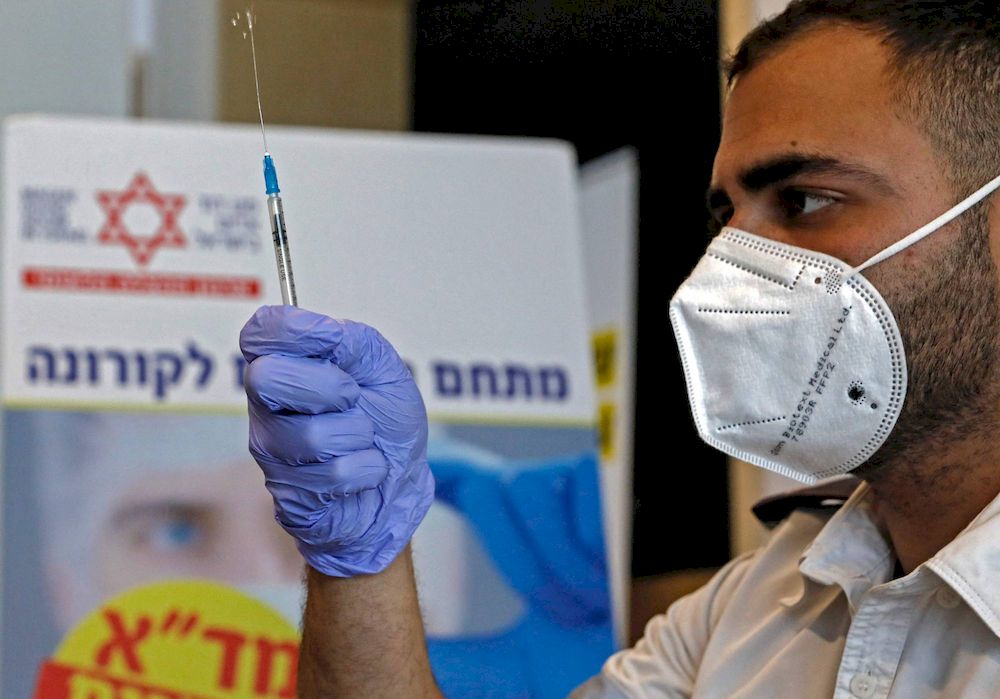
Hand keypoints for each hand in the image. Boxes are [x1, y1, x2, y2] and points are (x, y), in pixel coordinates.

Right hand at [240, 305, 433, 576]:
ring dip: (357, 435)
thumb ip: (352, 340)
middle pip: (266, 377)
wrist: (402, 484)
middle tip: (354, 399)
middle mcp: (266, 404)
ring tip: (363, 440)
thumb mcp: (382, 368)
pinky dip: (366, 469)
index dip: (293, 331)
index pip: (260, 331)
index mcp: (285, 364)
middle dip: (330, 387)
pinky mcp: (287, 495)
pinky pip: (331, 474)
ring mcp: (271, 450)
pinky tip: (363, 471)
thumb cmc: (387, 420)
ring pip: (308, 434)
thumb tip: (320, 328)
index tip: (333, 341)